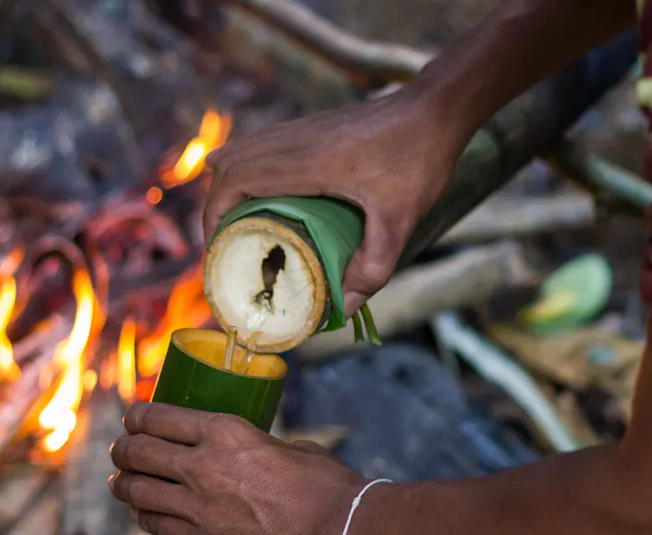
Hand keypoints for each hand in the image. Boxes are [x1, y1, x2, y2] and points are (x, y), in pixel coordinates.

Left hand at [108, 402, 364, 534]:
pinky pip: (155, 525)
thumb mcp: (287, 446)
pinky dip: (144, 514)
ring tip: (123, 481)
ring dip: (124, 483)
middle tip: (124, 450)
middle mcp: (203, 466)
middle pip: (137, 452)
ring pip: (136, 490)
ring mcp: (199, 508)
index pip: (156, 417)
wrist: (340, 531)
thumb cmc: (325, 484)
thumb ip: (256, 447)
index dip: (136, 416)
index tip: (133, 419)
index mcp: (225, 432)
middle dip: (124, 449)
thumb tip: (250, 452)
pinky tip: (144, 511)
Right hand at [202, 89, 463, 315]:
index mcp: (307, 162)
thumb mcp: (400, 220)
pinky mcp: (314, 125)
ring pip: (244, 148)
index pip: (236, 179)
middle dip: (217, 204)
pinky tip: (259, 187)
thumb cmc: (418, 159)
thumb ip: (375, 265)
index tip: (217, 245)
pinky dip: (248, 164)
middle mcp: (296, 140)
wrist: (436, 110)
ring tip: (236, 220)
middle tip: (226, 242)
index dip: (215, 212)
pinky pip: (263, 142)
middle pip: (230, 164)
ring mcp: (303, 128)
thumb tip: (347, 306)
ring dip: (230, 182)